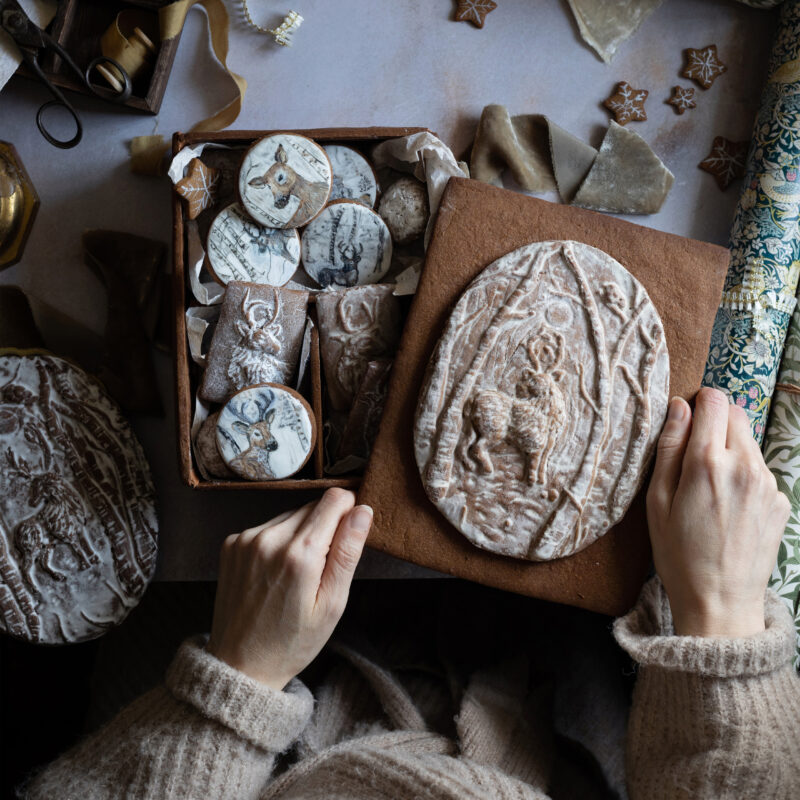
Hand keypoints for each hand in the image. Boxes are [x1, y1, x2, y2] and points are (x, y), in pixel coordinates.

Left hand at [206, 489, 372, 688]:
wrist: (241, 664)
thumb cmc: (293, 641)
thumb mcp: (333, 604)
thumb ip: (348, 552)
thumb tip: (362, 510)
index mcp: (300, 554)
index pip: (335, 499)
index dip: (350, 510)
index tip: (351, 531)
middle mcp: (270, 538)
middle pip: (313, 506)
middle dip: (326, 527)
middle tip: (322, 567)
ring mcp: (246, 539)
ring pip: (291, 515)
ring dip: (301, 534)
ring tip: (298, 574)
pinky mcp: (232, 543)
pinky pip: (268, 526)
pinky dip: (278, 541)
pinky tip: (276, 572)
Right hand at [646, 387, 789, 637]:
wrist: (720, 601)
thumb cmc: (678, 553)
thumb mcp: (657, 500)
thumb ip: (668, 448)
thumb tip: (677, 408)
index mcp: (708, 462)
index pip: (714, 401)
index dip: (697, 404)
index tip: (686, 422)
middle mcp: (745, 466)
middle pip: (736, 415)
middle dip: (715, 425)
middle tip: (694, 457)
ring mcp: (768, 484)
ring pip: (749, 442)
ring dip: (730, 450)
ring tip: (710, 488)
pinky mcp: (779, 501)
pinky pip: (760, 470)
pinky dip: (743, 476)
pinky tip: (728, 507)